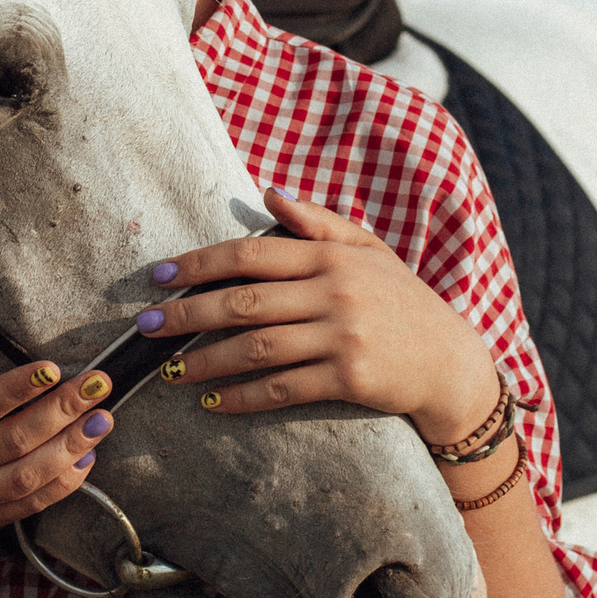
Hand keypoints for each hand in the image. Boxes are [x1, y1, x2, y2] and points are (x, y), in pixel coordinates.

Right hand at [0, 352, 114, 572]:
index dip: (16, 389)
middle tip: (97, 386)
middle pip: (12, 441)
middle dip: (60, 411)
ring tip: (102, 420)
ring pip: (27, 476)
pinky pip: (29, 506)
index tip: (51, 369)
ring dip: (70, 448)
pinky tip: (87, 459)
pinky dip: (62, 485)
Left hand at [133, 188, 500, 444]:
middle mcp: (335, 292)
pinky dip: (243, 398)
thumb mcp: (369, 250)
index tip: (160, 276)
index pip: (251, 254)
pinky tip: (214, 404)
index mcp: (332, 257)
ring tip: (171, 372)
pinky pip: (283, 389)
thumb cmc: (402, 301)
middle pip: (244, 302)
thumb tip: (269, 193)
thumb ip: (318, 222)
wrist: (451, 362)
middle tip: (146, 326)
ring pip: (257, 349)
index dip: (200, 264)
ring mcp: (343, 337)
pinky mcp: (350, 380)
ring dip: (206, 362)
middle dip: (187, 315)